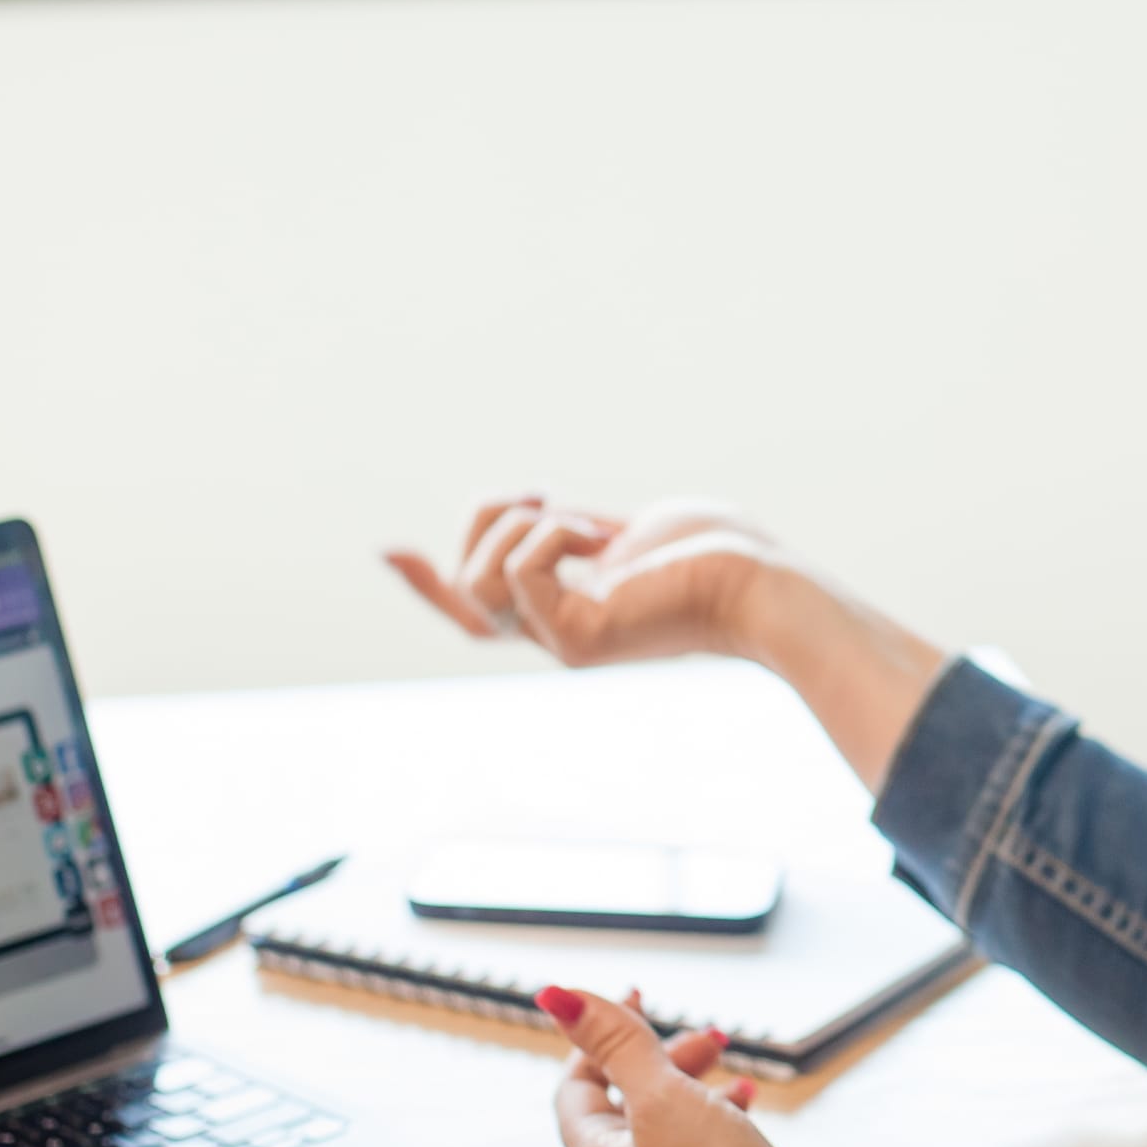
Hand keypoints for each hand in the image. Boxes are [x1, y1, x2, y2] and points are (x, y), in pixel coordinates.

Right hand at [387, 496, 778, 666]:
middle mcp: (553, 634)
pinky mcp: (573, 640)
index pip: (475, 609)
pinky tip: (601, 539)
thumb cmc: (715, 552)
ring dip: (521, 525)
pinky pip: (517, 572)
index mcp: (564, 611)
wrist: (760, 582)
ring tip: (587, 525)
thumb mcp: (627, 530)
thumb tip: (533, 512)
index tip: (386, 550)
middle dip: (495, 515)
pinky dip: (550, 534)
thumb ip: (574, 531)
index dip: (426, 584)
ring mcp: (559, 643)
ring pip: (475, 580)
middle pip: (463, 584)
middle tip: (566, 502)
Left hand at [544, 985, 909, 1146]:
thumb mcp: (665, 1099)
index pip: (577, 1087)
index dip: (601, 1036)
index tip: (636, 997)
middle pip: (625, 1110)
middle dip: (662, 1061)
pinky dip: (716, 1130)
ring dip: (693, 1092)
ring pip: (665, 1138)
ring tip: (731, 1072)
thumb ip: (617, 1044)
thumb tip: (558, 997)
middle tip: (705, 1037)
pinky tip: (745, 1118)